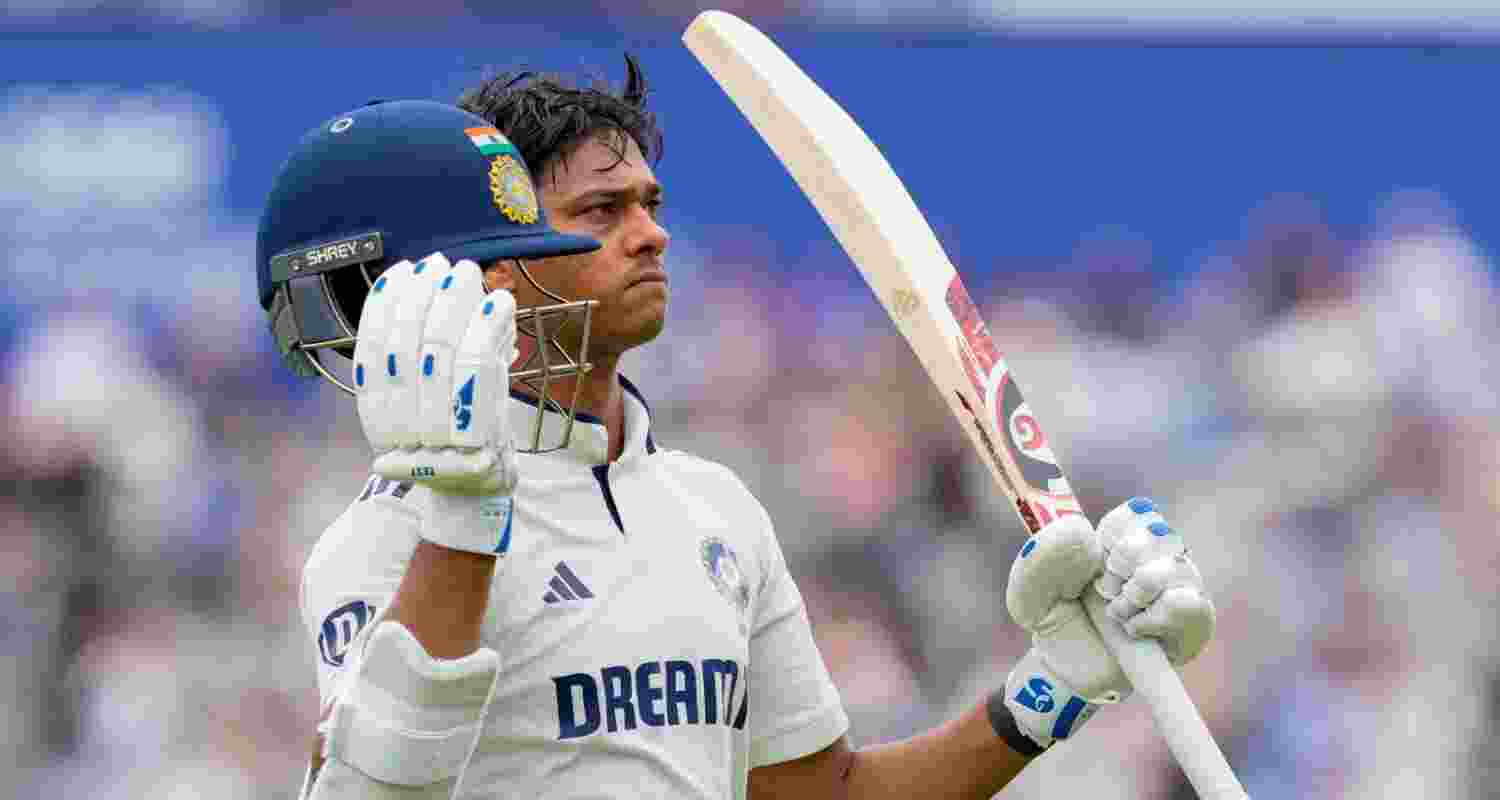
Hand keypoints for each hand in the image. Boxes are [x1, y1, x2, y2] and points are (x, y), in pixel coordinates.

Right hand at [353, 252, 517, 553]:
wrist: (476, 495)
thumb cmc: (453, 435)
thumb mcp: (426, 396)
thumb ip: (422, 350)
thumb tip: (428, 286)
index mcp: (376, 416)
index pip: (372, 349)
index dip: (385, 305)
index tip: (402, 271)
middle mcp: (398, 429)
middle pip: (406, 345)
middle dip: (424, 295)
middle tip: (443, 263)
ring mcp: (435, 437)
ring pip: (441, 351)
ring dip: (457, 302)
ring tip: (470, 272)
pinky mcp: (474, 439)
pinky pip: (479, 371)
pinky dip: (489, 329)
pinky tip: (500, 301)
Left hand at [1000, 499, 1213, 749]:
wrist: (1070, 673)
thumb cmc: (1054, 623)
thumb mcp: (1030, 591)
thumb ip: (1042, 557)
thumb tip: (1080, 529)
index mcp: (1118, 539)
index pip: (1137, 512)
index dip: (1114, 534)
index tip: (1094, 560)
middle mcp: (1155, 557)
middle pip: (1159, 533)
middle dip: (1123, 562)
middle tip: (1103, 590)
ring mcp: (1179, 587)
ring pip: (1176, 567)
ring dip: (1137, 593)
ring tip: (1116, 615)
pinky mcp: (1194, 622)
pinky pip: (1190, 605)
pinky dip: (1157, 618)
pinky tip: (1135, 630)